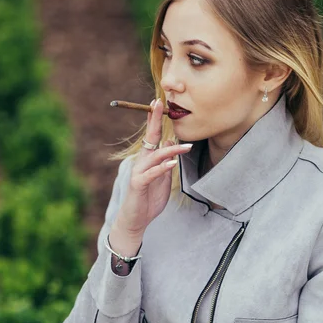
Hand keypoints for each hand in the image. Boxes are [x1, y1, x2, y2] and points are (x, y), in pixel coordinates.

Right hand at [114, 98, 191, 235]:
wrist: (135, 219)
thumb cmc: (149, 199)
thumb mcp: (162, 177)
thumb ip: (165, 161)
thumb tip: (169, 142)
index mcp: (148, 159)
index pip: (152, 135)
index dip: (154, 119)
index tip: (158, 103)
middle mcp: (142, 162)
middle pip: (149, 137)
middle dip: (154, 120)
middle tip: (159, 103)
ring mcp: (139, 172)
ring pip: (156, 156)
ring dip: (171, 150)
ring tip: (186, 146)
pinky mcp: (138, 184)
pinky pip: (152, 173)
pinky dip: (163, 168)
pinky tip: (173, 163)